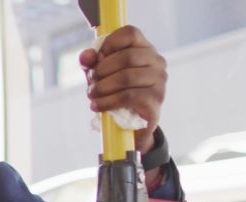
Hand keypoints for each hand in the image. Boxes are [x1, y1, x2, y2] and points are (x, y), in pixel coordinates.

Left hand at [79, 25, 166, 153]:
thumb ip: (91, 63)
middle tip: (91, 83)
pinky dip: (108, 101)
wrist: (129, 125)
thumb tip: (86, 57)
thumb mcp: (100, 75)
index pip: (130, 33)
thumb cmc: (115, 93)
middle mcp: (156, 61)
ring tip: (92, 95)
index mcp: (144, 48)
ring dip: (102, 87)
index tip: (97, 60)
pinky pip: (128, 96)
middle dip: (101, 70)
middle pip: (126, 56)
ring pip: (126, 77)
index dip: (109, 44)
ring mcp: (159, 80)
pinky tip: (97, 106)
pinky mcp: (155, 99)